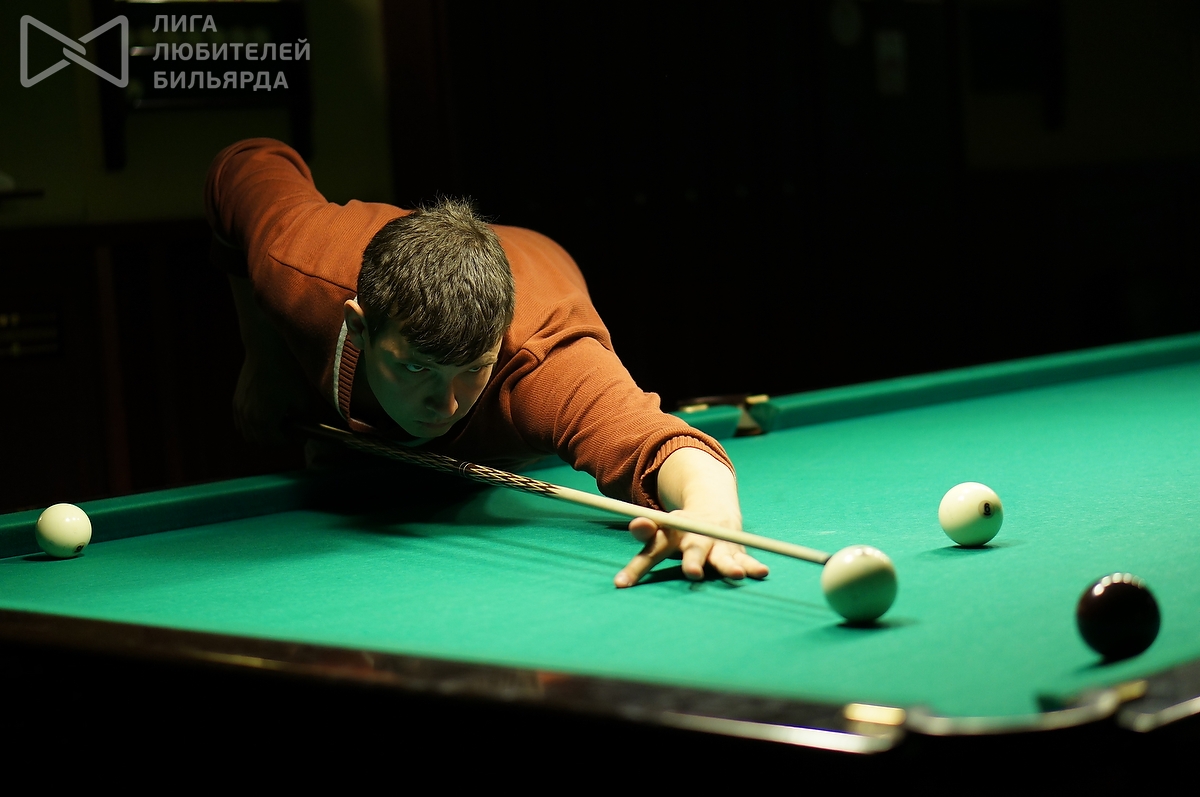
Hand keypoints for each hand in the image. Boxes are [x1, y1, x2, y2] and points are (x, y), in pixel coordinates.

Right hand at [232, 353, 311, 443]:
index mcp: (264, 420)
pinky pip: (241, 423)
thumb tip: (303, 429)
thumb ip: (303, 419)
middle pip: (260, 442)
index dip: (290, 442)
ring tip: (277, 425)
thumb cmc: (286, 373)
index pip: (276, 443)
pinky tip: (264, 417)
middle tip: (289, 433)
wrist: (265, 351)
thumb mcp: (303, 399)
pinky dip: (251, 426)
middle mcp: (248, 418)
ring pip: (248, 435)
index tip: (300, 437)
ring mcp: (239, 410)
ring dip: (262, 435)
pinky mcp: (236, 401)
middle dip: (276, 441)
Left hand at [613, 510, 768, 587]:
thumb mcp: (659, 532)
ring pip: (723, 556)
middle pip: (694, 550)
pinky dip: (753, 566)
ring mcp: (718, 545)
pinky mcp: (736, 552)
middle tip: (692, 572)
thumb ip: (645, 533)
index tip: (620, 584)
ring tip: (734, 574)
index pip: (651, 551)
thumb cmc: (679, 531)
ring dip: (729, 565)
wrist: (713, 511)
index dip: (636, 568)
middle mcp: (697, 539)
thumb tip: (635, 524)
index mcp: (672, 534)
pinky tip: (762, 572)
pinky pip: (745, 560)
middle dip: (694, 561)